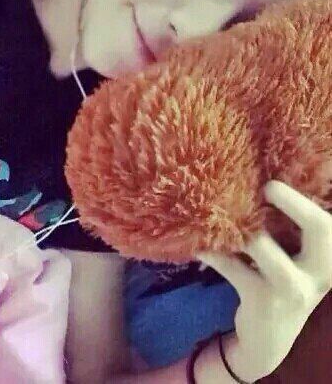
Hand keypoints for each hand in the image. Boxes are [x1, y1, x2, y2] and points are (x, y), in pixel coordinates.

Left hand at [198, 181, 331, 381]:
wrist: (272, 339)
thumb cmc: (284, 283)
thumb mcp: (297, 259)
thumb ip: (289, 229)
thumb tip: (260, 181)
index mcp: (330, 256)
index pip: (330, 223)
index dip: (311, 198)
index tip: (286, 177)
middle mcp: (321, 271)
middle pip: (323, 230)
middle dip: (296, 204)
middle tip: (269, 186)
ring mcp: (292, 287)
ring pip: (264, 248)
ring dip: (238, 228)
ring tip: (216, 210)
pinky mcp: (263, 300)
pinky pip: (232, 267)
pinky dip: (212, 252)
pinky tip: (197, 244)